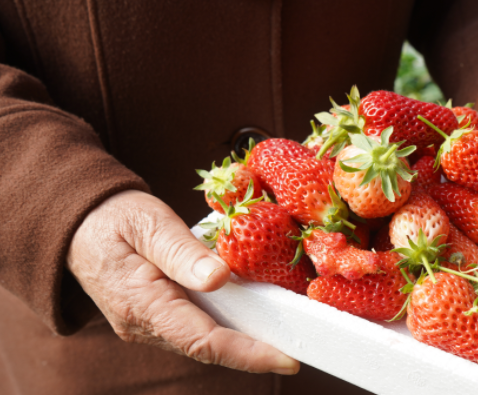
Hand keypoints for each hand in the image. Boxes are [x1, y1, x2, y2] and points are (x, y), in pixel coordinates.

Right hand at [66, 190, 298, 373]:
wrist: (77, 225)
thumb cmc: (112, 218)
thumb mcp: (148, 224)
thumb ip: (182, 252)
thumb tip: (220, 278)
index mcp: (141, 303)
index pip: (203, 341)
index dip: (248, 354)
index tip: (288, 358)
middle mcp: (144, 325)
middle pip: (208, 348)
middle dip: (255, 353)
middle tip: (301, 347)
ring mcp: (148, 325)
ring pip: (203, 341)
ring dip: (243, 342)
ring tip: (287, 335)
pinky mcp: (156, 317)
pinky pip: (196, 328)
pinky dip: (227, 327)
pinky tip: (254, 317)